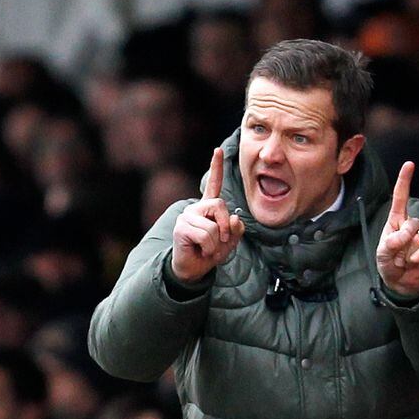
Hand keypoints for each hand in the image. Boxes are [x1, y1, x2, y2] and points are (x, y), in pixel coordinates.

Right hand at [171, 148, 244, 282]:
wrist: (193, 268)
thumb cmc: (210, 252)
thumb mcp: (230, 241)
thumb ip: (237, 229)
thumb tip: (235, 219)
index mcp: (208, 208)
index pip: (214, 184)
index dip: (216, 167)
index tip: (218, 150)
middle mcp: (196, 208)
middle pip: (220, 205)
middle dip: (226, 227)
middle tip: (219, 242)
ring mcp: (187, 217)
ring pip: (214, 226)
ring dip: (216, 244)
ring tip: (207, 248)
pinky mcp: (181, 227)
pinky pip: (206, 236)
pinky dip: (208, 249)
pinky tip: (200, 251)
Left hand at [376, 161, 418, 297]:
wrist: (402, 282)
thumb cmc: (389, 263)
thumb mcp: (382, 254)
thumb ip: (391, 243)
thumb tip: (406, 235)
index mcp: (396, 221)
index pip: (401, 197)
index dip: (404, 180)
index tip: (409, 164)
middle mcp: (412, 224)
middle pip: (411, 223)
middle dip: (402, 240)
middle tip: (397, 254)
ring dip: (409, 252)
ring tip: (405, 260)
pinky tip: (414, 263)